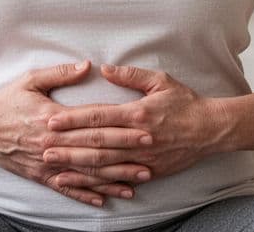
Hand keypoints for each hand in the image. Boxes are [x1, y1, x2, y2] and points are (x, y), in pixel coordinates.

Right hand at [0, 60, 154, 206]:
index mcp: (53, 119)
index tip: (144, 125)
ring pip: (87, 173)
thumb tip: (88, 65)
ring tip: (139, 177)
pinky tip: (106, 199)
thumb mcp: (30, 80)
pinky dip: (87, 195)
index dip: (121, 125)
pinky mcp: (41, 176)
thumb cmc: (6, 103)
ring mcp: (47, 164)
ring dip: (114, 176)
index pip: (94, 123)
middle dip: (126, 151)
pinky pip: (68, 188)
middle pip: (96, 149)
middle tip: (151, 151)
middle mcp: (52, 144)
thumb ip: (60, 73)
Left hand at [43, 65, 228, 180]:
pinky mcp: (148, 171)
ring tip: (55, 169)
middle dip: (68, 145)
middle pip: (96, 143)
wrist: (211, 130)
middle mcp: (138, 137)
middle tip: (43, 147)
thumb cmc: (185, 102)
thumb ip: (131, 75)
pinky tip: (83, 185)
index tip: (51, 119)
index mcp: (138, 113)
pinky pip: (119, 179)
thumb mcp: (160, 81)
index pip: (98, 116)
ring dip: (78, 167)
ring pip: (105, 165)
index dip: (73, 119)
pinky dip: (100, 183)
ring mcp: (142, 157)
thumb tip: (104, 69)